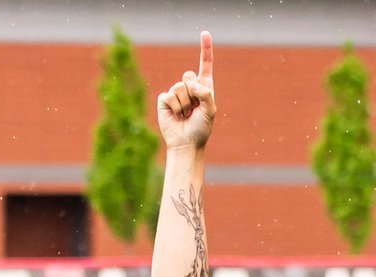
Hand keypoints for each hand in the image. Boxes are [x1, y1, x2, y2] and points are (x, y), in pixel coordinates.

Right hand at [157, 31, 215, 148]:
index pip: (205, 65)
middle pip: (189, 75)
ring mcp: (176, 92)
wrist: (186, 143)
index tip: (204, 33)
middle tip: (194, 108)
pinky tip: (176, 115)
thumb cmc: (201, 129)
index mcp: (204, 88)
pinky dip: (175, 107)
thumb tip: (192, 83)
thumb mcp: (210, 112)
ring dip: (184, 104)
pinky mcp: (164, 99)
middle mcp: (190, 88)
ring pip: (179, 87)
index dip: (205, 49)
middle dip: (193, 92)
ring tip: (186, 114)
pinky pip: (169, 95)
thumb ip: (206, 95)